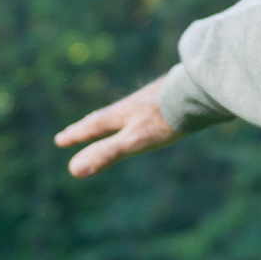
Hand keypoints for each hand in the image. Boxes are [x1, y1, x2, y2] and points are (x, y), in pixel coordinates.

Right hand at [55, 77, 181, 177]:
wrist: (200, 90)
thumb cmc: (166, 117)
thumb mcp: (135, 140)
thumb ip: (107, 153)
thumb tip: (74, 169)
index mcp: (123, 115)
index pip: (94, 126)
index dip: (77, 135)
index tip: (60, 140)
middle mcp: (134, 104)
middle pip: (108, 116)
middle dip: (92, 125)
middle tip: (78, 128)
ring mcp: (153, 98)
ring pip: (129, 109)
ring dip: (116, 116)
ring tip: (113, 119)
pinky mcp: (171, 96)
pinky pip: (150, 104)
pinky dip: (142, 110)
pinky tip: (153, 111)